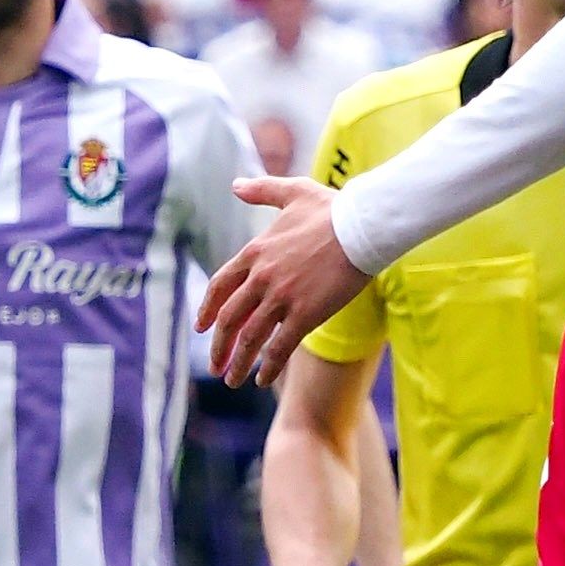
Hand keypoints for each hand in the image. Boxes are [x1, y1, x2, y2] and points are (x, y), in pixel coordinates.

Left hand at [199, 175, 366, 382]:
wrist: (362, 226)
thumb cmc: (333, 208)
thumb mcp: (293, 191)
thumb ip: (262, 189)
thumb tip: (236, 185)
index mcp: (255, 252)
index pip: (220, 287)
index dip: (208, 309)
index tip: (202, 327)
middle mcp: (261, 278)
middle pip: (230, 319)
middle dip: (220, 346)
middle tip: (216, 365)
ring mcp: (281, 297)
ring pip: (250, 338)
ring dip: (239, 363)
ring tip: (233, 380)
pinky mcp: (305, 314)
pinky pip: (279, 348)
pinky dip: (268, 366)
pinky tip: (262, 380)